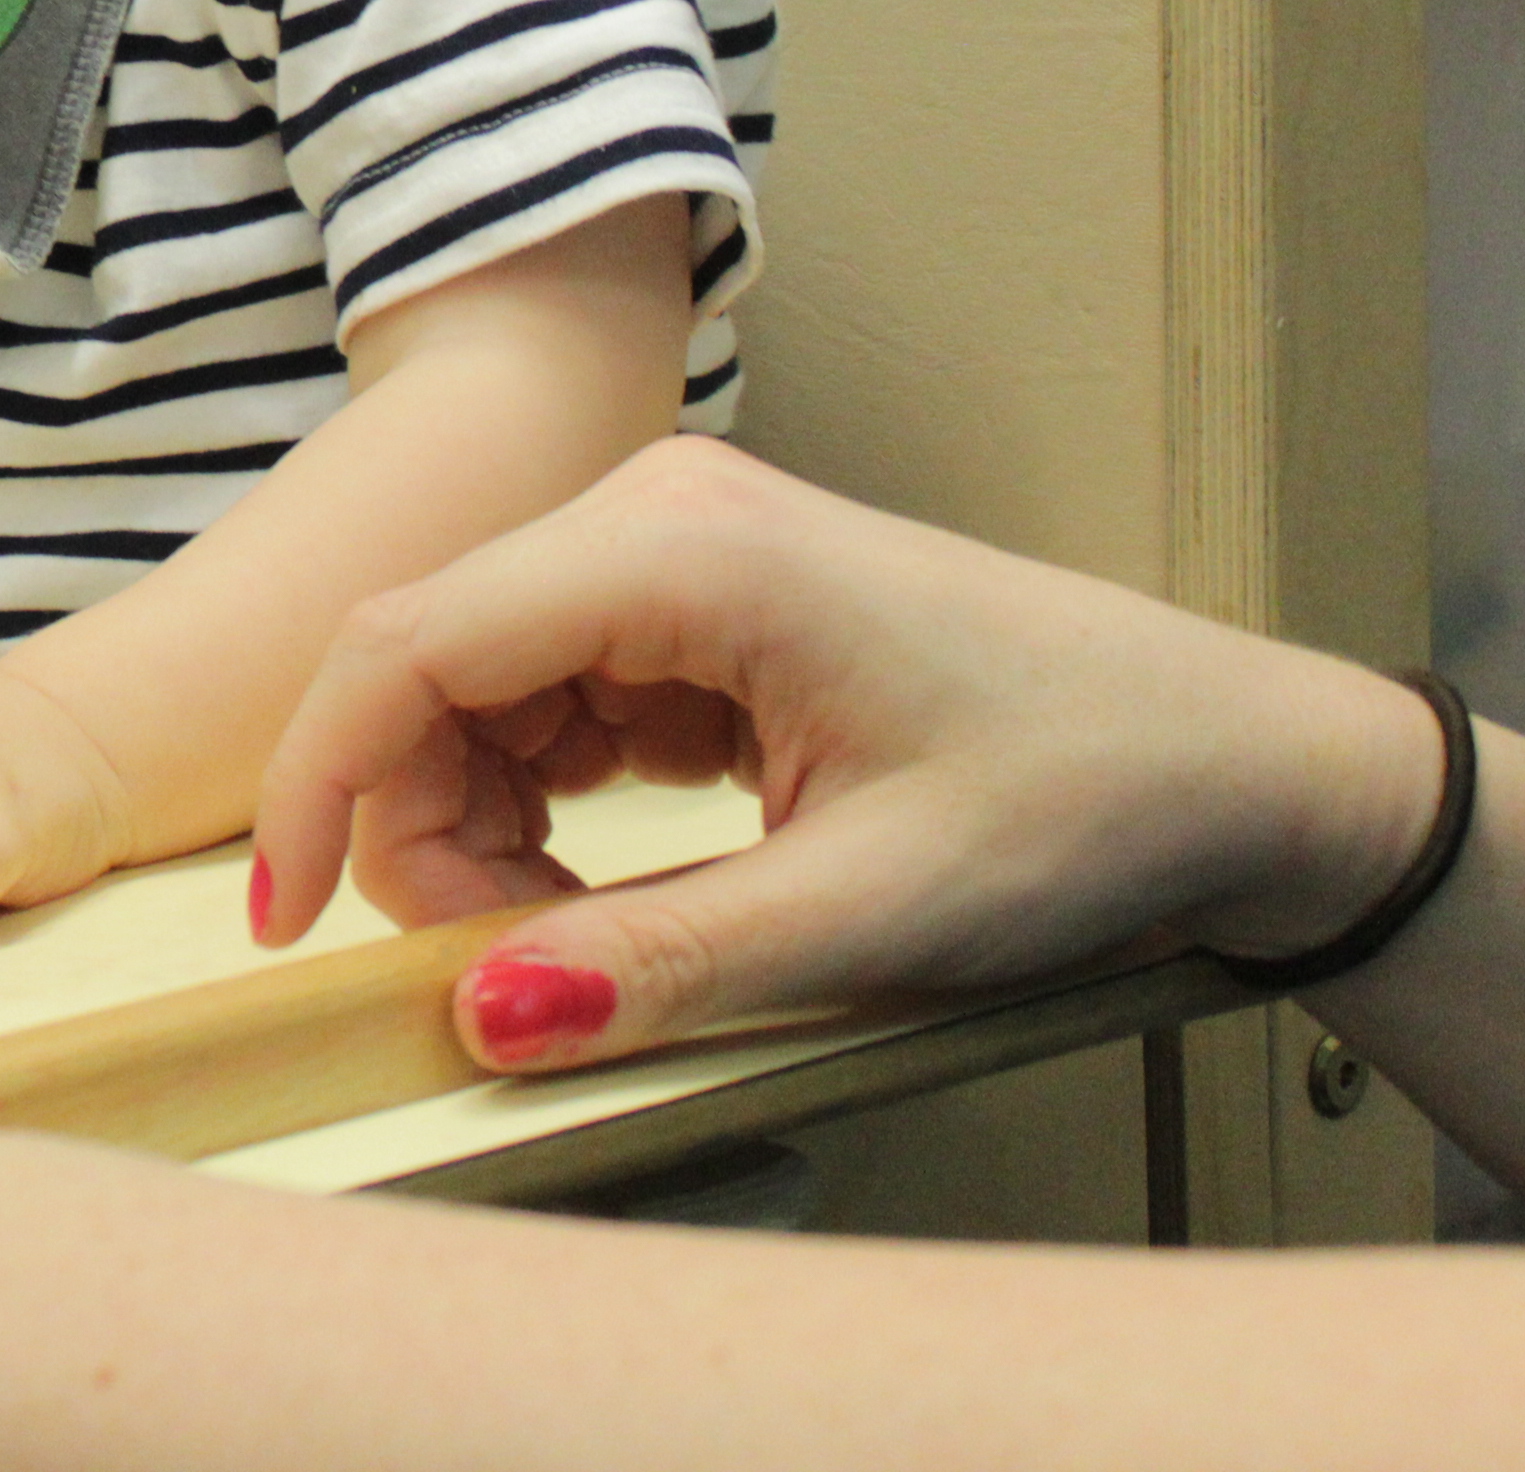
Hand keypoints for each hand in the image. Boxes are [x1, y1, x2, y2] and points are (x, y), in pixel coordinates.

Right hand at [249, 437, 1442, 1071]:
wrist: (1235, 761)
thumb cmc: (1089, 801)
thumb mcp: (872, 915)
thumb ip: (662, 963)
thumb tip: (481, 1014)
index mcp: (684, 548)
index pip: (406, 646)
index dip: (317, 786)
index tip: (289, 926)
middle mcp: (658, 511)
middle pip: (423, 662)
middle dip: (417, 824)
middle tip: (504, 962)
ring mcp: (675, 547)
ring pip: (471, 684)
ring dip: (478, 817)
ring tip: (585, 927)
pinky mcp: (696, 599)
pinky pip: (545, 692)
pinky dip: (540, 796)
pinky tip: (618, 868)